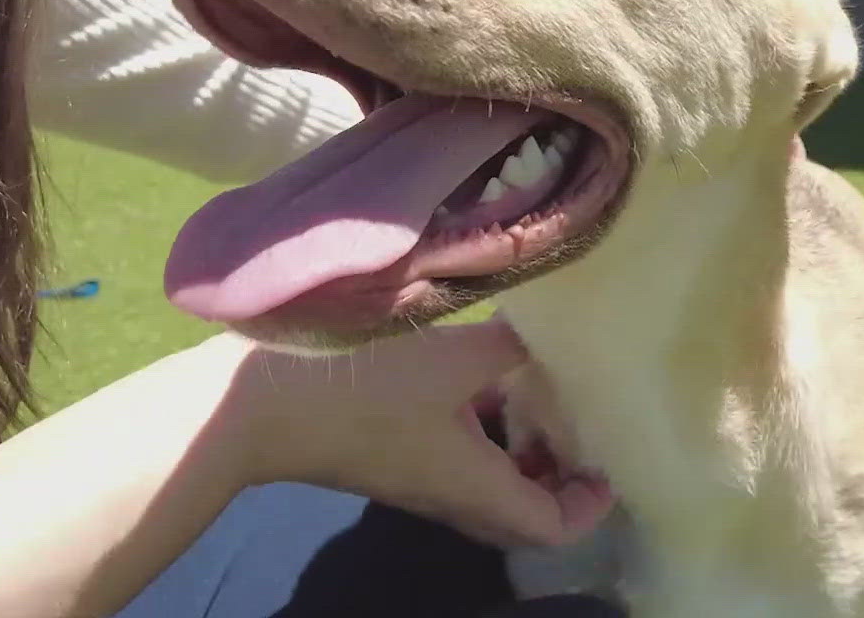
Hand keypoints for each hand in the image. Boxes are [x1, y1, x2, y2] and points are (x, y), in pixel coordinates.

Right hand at [216, 319, 613, 548]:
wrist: (257, 404)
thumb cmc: (366, 387)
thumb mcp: (453, 357)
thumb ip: (510, 347)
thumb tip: (545, 335)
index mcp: (475, 489)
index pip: (551, 528)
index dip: (588, 507)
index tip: (606, 465)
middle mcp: (449, 496)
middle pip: (521, 513)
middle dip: (557, 481)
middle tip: (578, 430)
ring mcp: (414, 478)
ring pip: (487, 483)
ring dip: (518, 453)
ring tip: (537, 396)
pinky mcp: (387, 451)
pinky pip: (455, 457)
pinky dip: (482, 430)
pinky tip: (481, 375)